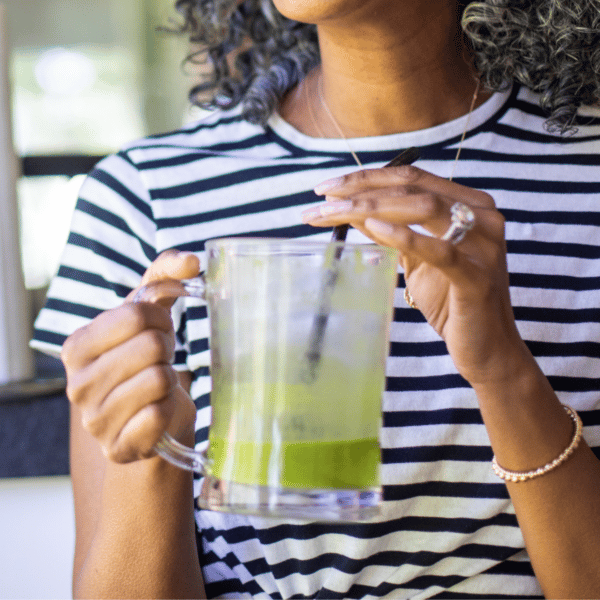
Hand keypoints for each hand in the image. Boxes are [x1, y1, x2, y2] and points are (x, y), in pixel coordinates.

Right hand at [61, 250, 199, 462]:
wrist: (148, 418)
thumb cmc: (145, 359)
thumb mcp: (147, 313)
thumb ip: (165, 275)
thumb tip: (193, 261)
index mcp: (77, 346)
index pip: (135, 314)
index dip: (160, 319)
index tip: (158, 330)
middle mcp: (77, 384)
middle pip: (151, 346)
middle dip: (167, 348)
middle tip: (160, 359)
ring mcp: (95, 420)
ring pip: (159, 380)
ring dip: (170, 379)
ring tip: (158, 384)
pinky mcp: (119, 447)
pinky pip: (160, 415)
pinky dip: (170, 409)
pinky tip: (158, 411)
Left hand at [302, 164, 530, 384]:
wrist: (485, 347)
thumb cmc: (450, 301)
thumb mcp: (416, 259)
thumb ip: (392, 231)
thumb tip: (352, 209)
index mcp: (469, 204)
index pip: (412, 176)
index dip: (366, 177)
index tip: (327, 186)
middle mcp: (482, 216)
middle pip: (412, 187)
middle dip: (359, 190)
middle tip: (320, 198)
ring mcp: (484, 244)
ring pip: (423, 208)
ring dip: (370, 207)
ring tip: (332, 212)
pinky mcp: (477, 276)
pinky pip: (440, 250)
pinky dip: (404, 236)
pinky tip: (372, 227)